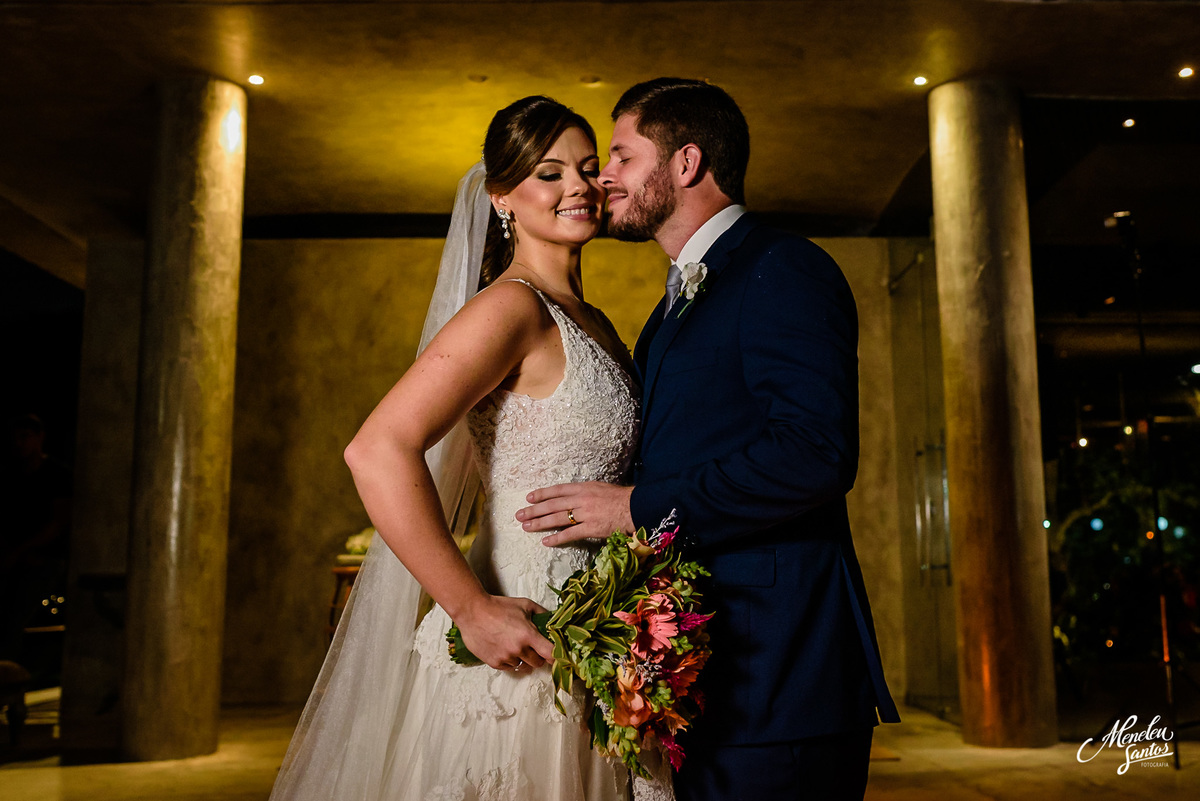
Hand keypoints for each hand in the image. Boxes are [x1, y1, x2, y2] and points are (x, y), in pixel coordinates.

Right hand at [454, 594, 553, 670]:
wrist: (473, 611)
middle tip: (533, 647)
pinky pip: (509, 667)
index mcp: (528, 635)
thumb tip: (554, 621)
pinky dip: (509, 660)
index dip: (556, 656)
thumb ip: (542, 613)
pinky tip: (504, 647)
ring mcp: (506, 657)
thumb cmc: (499, 606)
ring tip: (513, 643)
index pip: (550, 653)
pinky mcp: (494, 663)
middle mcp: (518, 649)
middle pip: (538, 663)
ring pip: (523, 665)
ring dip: (522, 658)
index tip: (557, 655)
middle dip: (538, 656)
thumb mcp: (524, 605)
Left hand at [516, 481, 634, 545]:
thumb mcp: (600, 488)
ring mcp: (586, 514)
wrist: (636, 507)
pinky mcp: (592, 528)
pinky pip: (570, 534)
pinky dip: (557, 538)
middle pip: (553, 505)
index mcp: (583, 487)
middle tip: (520, 514)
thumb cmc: (620, 498)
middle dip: (535, 510)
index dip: (542, 494)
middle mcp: (581, 499)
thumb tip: (570, 497)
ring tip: (526, 527)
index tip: (529, 497)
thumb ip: (584, 492)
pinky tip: (545, 542)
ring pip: (558, 519)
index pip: (558, 490)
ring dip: (540, 523)